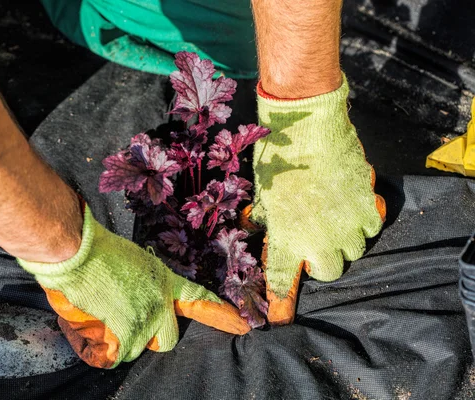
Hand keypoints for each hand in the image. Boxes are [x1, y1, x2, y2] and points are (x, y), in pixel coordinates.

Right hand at [19, 204, 249, 367]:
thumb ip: (142, 287)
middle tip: (126, 319)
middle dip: (150, 336)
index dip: (220, 314)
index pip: (198, 299)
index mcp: (164, 281)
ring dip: (122, 340)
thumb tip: (135, 303)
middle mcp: (161, 303)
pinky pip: (117, 355)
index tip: (241, 325)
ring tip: (102, 314)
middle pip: (167, 339)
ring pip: (138, 347)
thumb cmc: (97, 252)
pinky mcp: (127, 333)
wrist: (77, 252)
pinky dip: (103, 347)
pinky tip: (94, 323)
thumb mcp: (132, 263)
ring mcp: (146, 320)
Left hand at [248, 76, 385, 324]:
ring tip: (334, 217)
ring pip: (353, 250)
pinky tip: (351, 203)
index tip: (280, 317)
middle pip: (329, 272)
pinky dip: (363, 220)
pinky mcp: (368, 208)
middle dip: (323, 262)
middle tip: (315, 242)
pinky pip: (371, 227)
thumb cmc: (278, 160)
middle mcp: (318, 242)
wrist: (309, 130)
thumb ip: (264, 217)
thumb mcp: (262, 194)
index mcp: (286, 240)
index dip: (281, 302)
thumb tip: (252, 225)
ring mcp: (346, 227)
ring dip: (344, 239)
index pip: (282, 283)